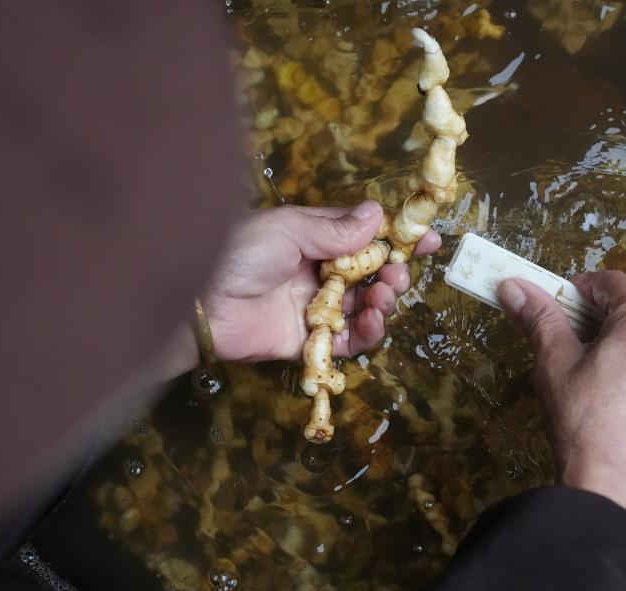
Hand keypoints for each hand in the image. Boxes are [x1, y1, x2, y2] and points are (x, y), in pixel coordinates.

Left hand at [166, 200, 439, 375]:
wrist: (198, 304)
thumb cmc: (238, 254)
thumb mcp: (288, 230)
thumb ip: (335, 229)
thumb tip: (378, 214)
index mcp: (314, 239)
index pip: (364, 237)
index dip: (397, 239)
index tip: (427, 240)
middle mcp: (320, 272)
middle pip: (372, 275)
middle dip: (393, 273)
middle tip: (397, 274)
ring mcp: (317, 307)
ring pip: (365, 307)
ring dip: (383, 302)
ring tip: (383, 297)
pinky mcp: (310, 341)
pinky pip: (349, 340)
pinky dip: (366, 333)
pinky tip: (371, 321)